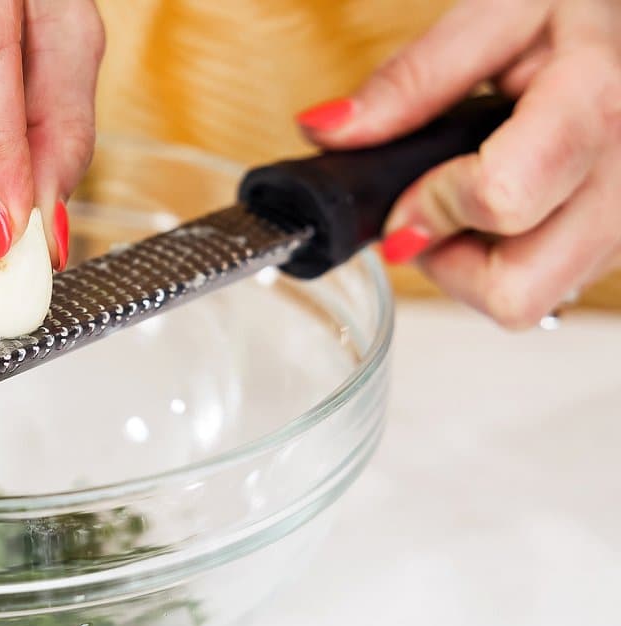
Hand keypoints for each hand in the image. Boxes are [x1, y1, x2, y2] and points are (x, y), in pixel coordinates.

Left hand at [296, 0, 620, 328]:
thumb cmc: (580, 13)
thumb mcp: (499, 13)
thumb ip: (412, 78)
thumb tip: (329, 130)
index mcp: (593, 105)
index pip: (500, 199)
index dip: (429, 207)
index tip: (403, 192)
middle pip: (514, 290)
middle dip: (449, 262)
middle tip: (433, 208)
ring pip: (528, 302)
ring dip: (475, 269)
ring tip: (470, 201)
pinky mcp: (617, 245)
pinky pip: (548, 289)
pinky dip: (508, 263)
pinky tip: (509, 207)